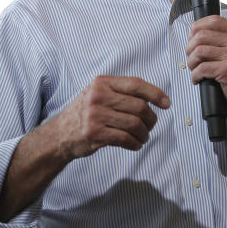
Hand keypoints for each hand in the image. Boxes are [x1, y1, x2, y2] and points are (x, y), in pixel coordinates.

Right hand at [45, 76, 169, 160]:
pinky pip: (125, 139)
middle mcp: (98, 97)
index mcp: (102, 83)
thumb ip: (121, 92)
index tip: (166, 103)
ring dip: (144, 134)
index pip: (136, 84)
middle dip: (151, 119)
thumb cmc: (85, 113)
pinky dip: (135, 144)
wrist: (60, 135)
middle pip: (139, 106)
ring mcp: (96, 115)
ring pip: (135, 124)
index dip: (155, 93)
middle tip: (151, 126)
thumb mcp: (98, 94)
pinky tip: (135, 145)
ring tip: (143, 137)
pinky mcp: (95, 134)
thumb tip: (154, 98)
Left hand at [185, 16, 226, 133]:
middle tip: (191, 58)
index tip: (192, 38)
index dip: (197, 28)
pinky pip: (202, 68)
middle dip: (190, 48)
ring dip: (191, 62)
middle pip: (202, 35)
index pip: (214, 20)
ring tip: (194, 69)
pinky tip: (198, 79)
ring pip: (199, 51)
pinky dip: (195, 75)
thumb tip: (196, 33)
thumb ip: (223, 40)